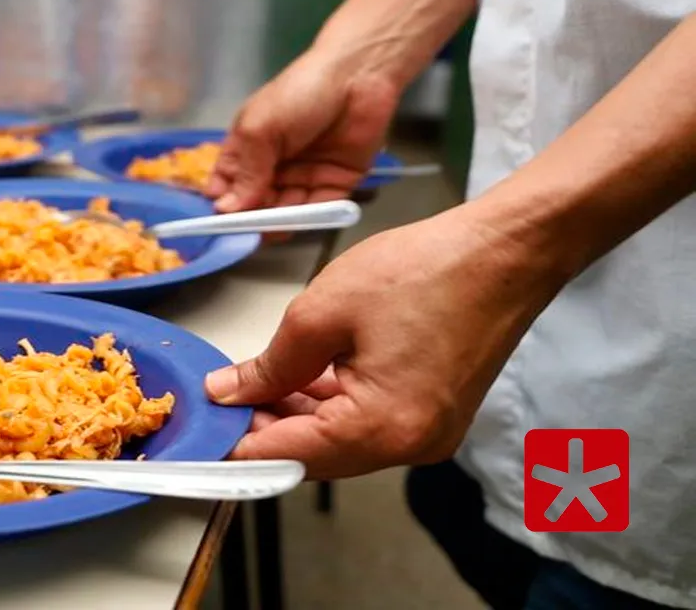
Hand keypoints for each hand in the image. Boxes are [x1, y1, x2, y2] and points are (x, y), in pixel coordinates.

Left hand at [203, 207, 565, 477]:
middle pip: (313, 456)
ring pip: (338, 440)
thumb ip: (268, 363)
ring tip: (254, 378)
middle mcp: (410, 445)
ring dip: (293, 415)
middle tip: (222, 395)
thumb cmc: (429, 269)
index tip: (200, 430)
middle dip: (262, 428)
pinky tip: (300, 375)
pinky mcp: (435, 414)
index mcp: (382, 427)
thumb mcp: (322, 311)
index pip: (286, 456)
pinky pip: (366, 423)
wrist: (505, 250)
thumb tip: (230, 393)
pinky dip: (329, 404)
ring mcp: (428, 434)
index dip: (234, 445)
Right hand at [207, 50, 399, 213]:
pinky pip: (318, 210)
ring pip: (286, 212)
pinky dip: (308, 219)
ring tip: (271, 230)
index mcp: (248, 149)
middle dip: (251, 220)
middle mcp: (273, 167)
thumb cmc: (300, 92)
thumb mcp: (261, 128)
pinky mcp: (336, 184)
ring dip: (278, 223)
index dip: (221, 206)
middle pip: (256, 205)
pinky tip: (298, 223)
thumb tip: (224, 210)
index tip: (217, 225)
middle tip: (248, 233)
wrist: (360, 75)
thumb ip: (246, 172)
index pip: (227, 187)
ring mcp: (304, 177)